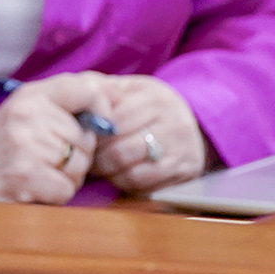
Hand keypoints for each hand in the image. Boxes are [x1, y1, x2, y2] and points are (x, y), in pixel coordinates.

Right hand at [0, 72, 110, 204]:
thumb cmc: (5, 151)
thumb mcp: (27, 114)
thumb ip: (68, 100)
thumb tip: (117, 91)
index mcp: (29, 95)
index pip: (83, 88)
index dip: (100, 109)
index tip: (98, 125)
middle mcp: (26, 115)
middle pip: (86, 137)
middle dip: (76, 155)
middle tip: (47, 160)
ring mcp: (25, 145)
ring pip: (80, 164)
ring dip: (66, 178)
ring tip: (40, 175)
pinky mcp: (26, 176)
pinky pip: (66, 188)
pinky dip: (55, 195)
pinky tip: (34, 191)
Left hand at [88, 75, 207, 193]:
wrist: (193, 121)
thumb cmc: (149, 105)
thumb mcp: (131, 88)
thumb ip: (105, 88)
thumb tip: (83, 94)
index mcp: (156, 98)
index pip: (114, 122)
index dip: (93, 133)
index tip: (81, 136)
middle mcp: (174, 123)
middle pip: (120, 150)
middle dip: (97, 157)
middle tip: (87, 156)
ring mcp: (182, 149)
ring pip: (130, 171)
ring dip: (109, 172)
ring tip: (100, 165)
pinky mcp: (185, 170)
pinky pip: (143, 184)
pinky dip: (124, 182)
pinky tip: (118, 174)